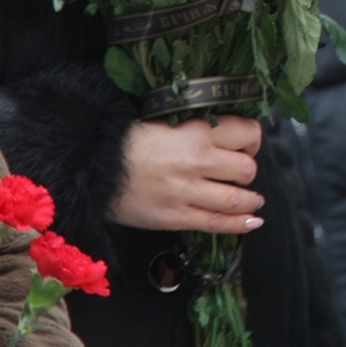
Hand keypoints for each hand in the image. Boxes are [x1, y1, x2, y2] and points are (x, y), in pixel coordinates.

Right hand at [109, 115, 265, 233]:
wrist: (92, 167)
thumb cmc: (128, 142)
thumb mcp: (168, 122)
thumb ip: (198, 130)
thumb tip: (226, 138)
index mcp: (196, 131)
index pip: (247, 132)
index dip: (253, 140)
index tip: (248, 146)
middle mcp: (197, 160)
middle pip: (246, 168)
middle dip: (249, 171)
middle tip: (241, 173)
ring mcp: (186, 191)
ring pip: (236, 199)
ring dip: (250, 200)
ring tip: (253, 200)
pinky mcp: (175, 217)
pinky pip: (216, 223)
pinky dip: (239, 224)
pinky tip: (252, 222)